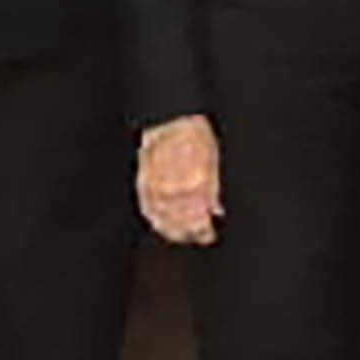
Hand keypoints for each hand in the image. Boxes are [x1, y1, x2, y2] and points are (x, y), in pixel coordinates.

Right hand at [137, 112, 225, 246]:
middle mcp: (174, 190)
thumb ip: (213, 190)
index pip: (198, 218)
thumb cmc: (195, 138)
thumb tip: (216, 212)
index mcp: (195, 185)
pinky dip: (155, 220)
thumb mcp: (213, 162)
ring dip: (173, 230)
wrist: (170, 123)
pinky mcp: (143, 186)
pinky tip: (162, 226)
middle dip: (190, 232)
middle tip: (198, 237)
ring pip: (163, 220)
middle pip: (181, 222)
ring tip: (183, 235)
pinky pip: (147, 209)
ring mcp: (156, 190)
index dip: (204, 231)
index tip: (209, 236)